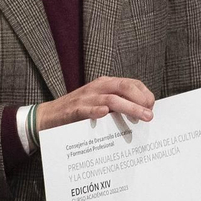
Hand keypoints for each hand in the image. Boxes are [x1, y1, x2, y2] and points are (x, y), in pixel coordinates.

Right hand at [36, 76, 154, 130]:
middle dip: (140, 100)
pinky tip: (105, 114)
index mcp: (106, 84)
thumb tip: (141, 113)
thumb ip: (118, 105)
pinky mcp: (74, 109)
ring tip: (142, 117)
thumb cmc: (79, 111)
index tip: (152, 107)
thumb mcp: (100, 103)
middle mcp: (98, 87)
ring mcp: (86, 98)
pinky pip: (87, 109)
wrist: (49, 116)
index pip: (131, 83)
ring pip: (111, 99)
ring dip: (129, 108)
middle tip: (150, 114)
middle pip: (124, 88)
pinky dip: (96, 110)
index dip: (144, 94)